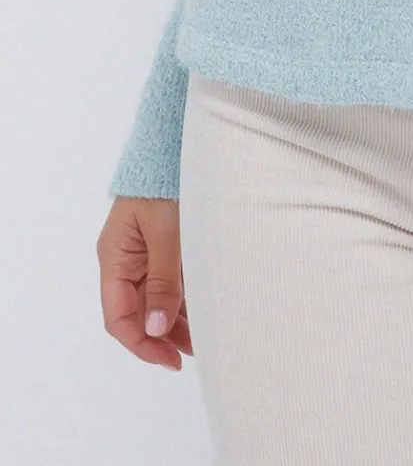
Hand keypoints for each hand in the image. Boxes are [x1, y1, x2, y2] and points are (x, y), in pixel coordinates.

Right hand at [98, 195, 193, 369]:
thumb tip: (155, 330)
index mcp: (115, 258)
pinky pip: (171, 282)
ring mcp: (145, 254)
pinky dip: (186, 300)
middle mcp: (126, 261)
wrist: (176, 144)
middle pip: (138, 313)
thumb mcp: (166, 232)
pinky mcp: (165, 246)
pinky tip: (205, 312)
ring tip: (205, 340)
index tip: (171, 360)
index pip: (118, 318)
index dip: (142, 344)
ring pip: (156, 301)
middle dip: (163, 337)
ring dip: (177, 321)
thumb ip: (163, 281)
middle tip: (194, 353)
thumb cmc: (166, 182)